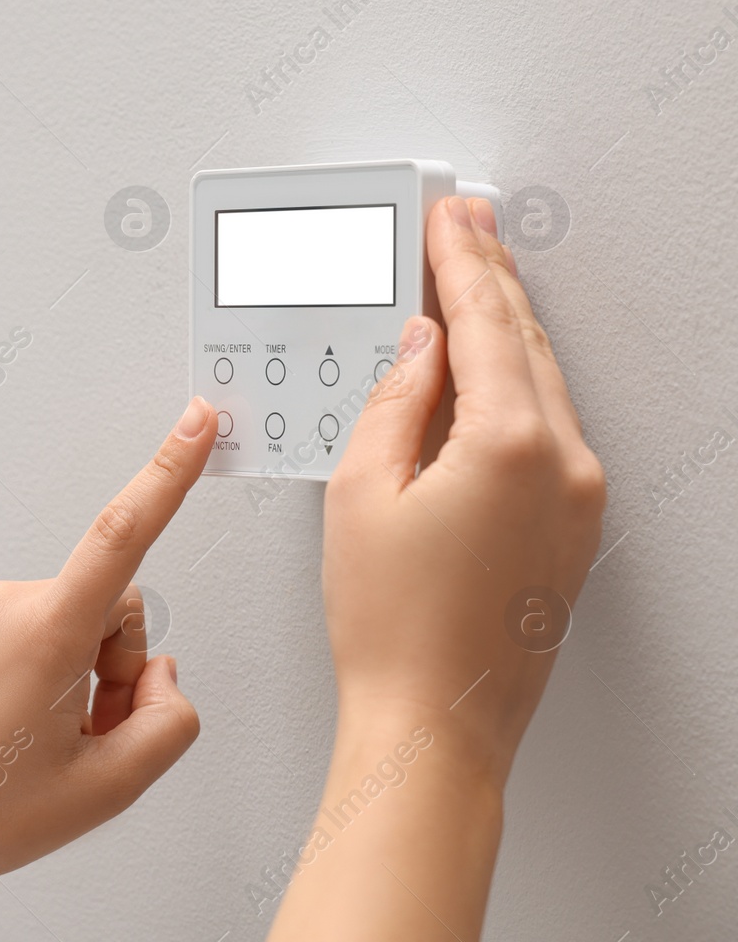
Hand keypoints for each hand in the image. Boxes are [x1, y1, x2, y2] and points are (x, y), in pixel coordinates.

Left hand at [0, 396, 217, 939]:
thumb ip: (170, 719)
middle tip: (80, 734)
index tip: (195, 422)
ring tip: (22, 734)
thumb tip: (158, 670)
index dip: (168, 473)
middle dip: (106, 661)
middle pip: (98, 607)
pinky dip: (4, 660)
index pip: (125, 535)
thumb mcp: (111, 788)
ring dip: (53, 664)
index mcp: (48, 633)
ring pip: (45, 615)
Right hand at [263, 195, 605, 941]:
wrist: (436, 723)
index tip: (446, 218)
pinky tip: (484, 373)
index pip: (485, 322)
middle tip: (463, 228)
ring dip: (506, 329)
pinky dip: (517, 385)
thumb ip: (395, 402)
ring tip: (470, 287)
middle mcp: (566, 464)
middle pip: (527, 341)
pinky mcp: (573, 529)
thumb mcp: (362, 493)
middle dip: (491, 278)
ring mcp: (579, 500)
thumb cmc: (393, 629)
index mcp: (513, 444)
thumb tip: (418, 349)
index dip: (459, 260)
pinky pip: (551, 429)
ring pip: (544, 382)